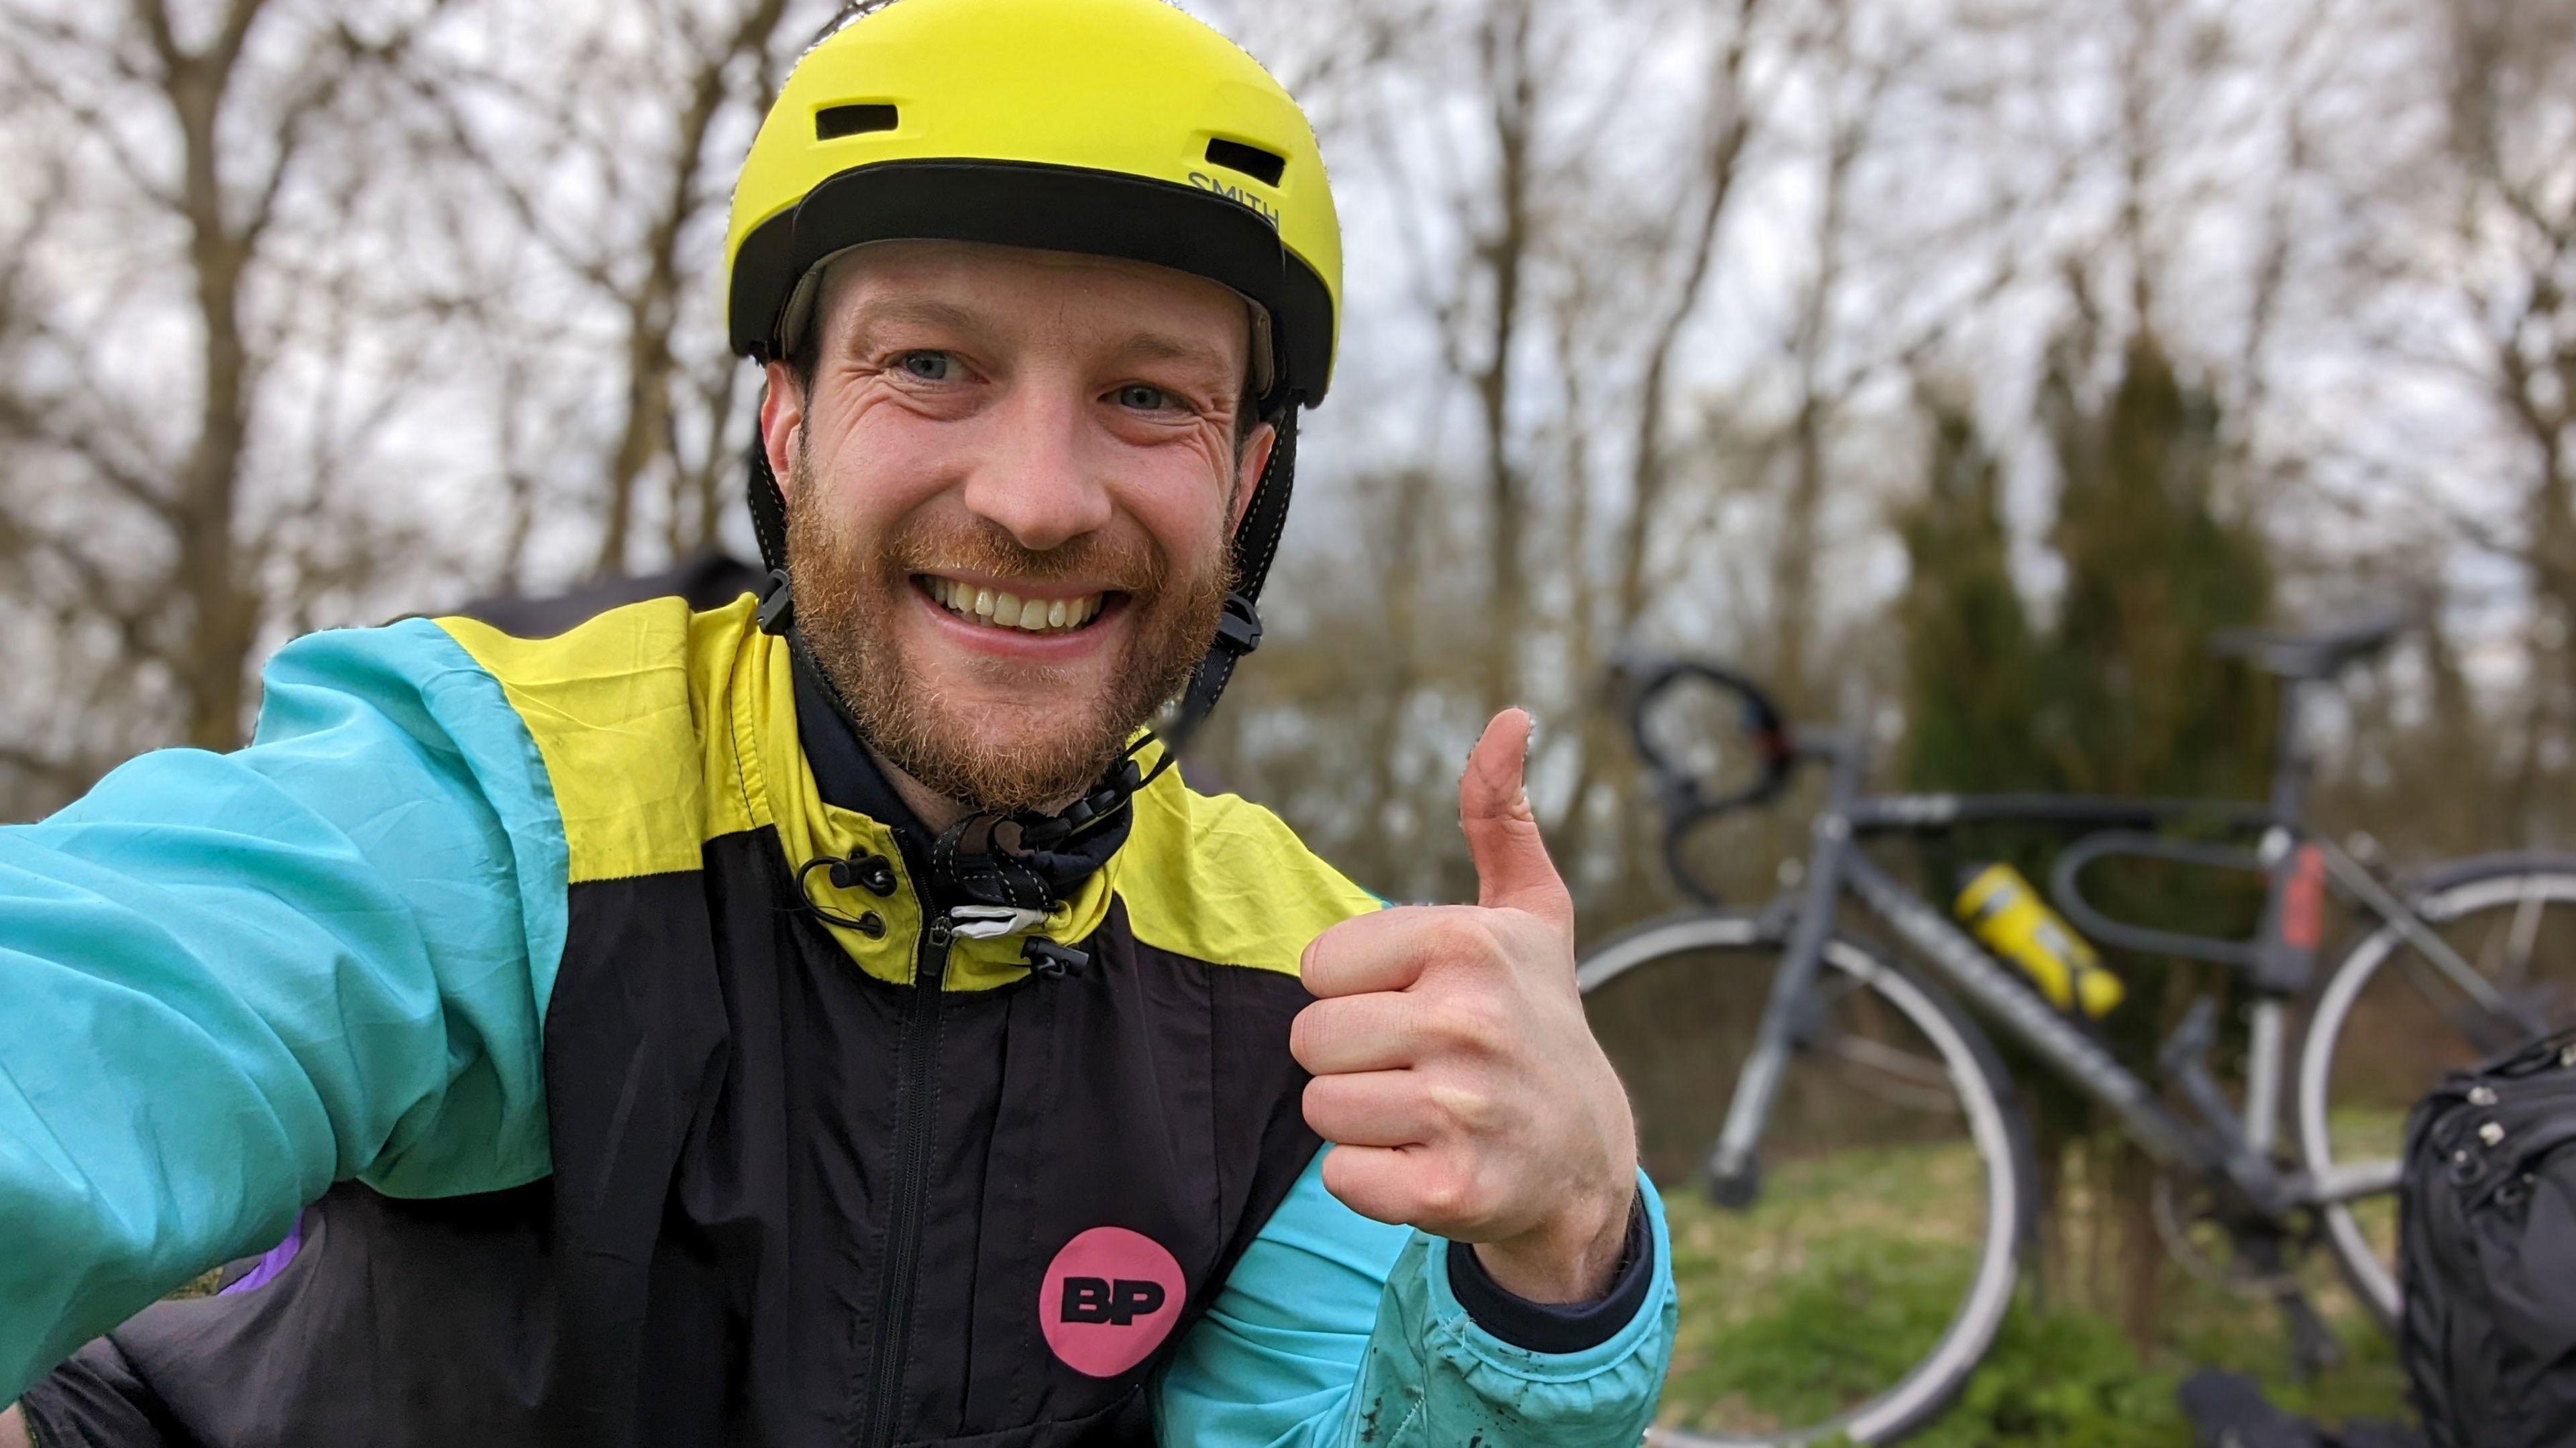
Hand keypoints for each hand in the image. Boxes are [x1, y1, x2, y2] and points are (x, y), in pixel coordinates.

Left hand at [1291, 709, 1638, 1302]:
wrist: (1587, 1162)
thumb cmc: (1539, 1023)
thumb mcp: (1531, 915)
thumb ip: (1501, 817)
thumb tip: (1510, 719)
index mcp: (1468, 943)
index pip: (1317, 966)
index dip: (1356, 990)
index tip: (1417, 1004)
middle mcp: (1467, 1021)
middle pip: (1309, 1039)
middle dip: (1351, 1056)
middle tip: (1418, 1065)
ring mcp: (1462, 1109)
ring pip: (1321, 1106)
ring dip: (1360, 1118)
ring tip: (1422, 1112)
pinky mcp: (1451, 1190)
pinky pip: (1342, 1177)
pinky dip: (1372, 1180)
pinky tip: (1426, 1162)